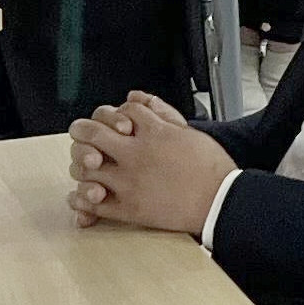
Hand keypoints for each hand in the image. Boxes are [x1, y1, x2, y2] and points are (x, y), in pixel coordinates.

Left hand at [67, 92, 238, 233]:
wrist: (221, 202)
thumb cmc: (212, 168)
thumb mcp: (189, 132)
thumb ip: (161, 113)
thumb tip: (137, 96)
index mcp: (154, 133)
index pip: (122, 110)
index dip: (116, 113)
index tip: (117, 122)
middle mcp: (137, 154)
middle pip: (92, 132)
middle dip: (83, 130)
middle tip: (82, 133)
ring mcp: (130, 182)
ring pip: (86, 167)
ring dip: (82, 164)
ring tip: (87, 166)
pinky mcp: (130, 208)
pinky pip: (94, 203)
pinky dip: (83, 199)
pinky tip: (85, 194)